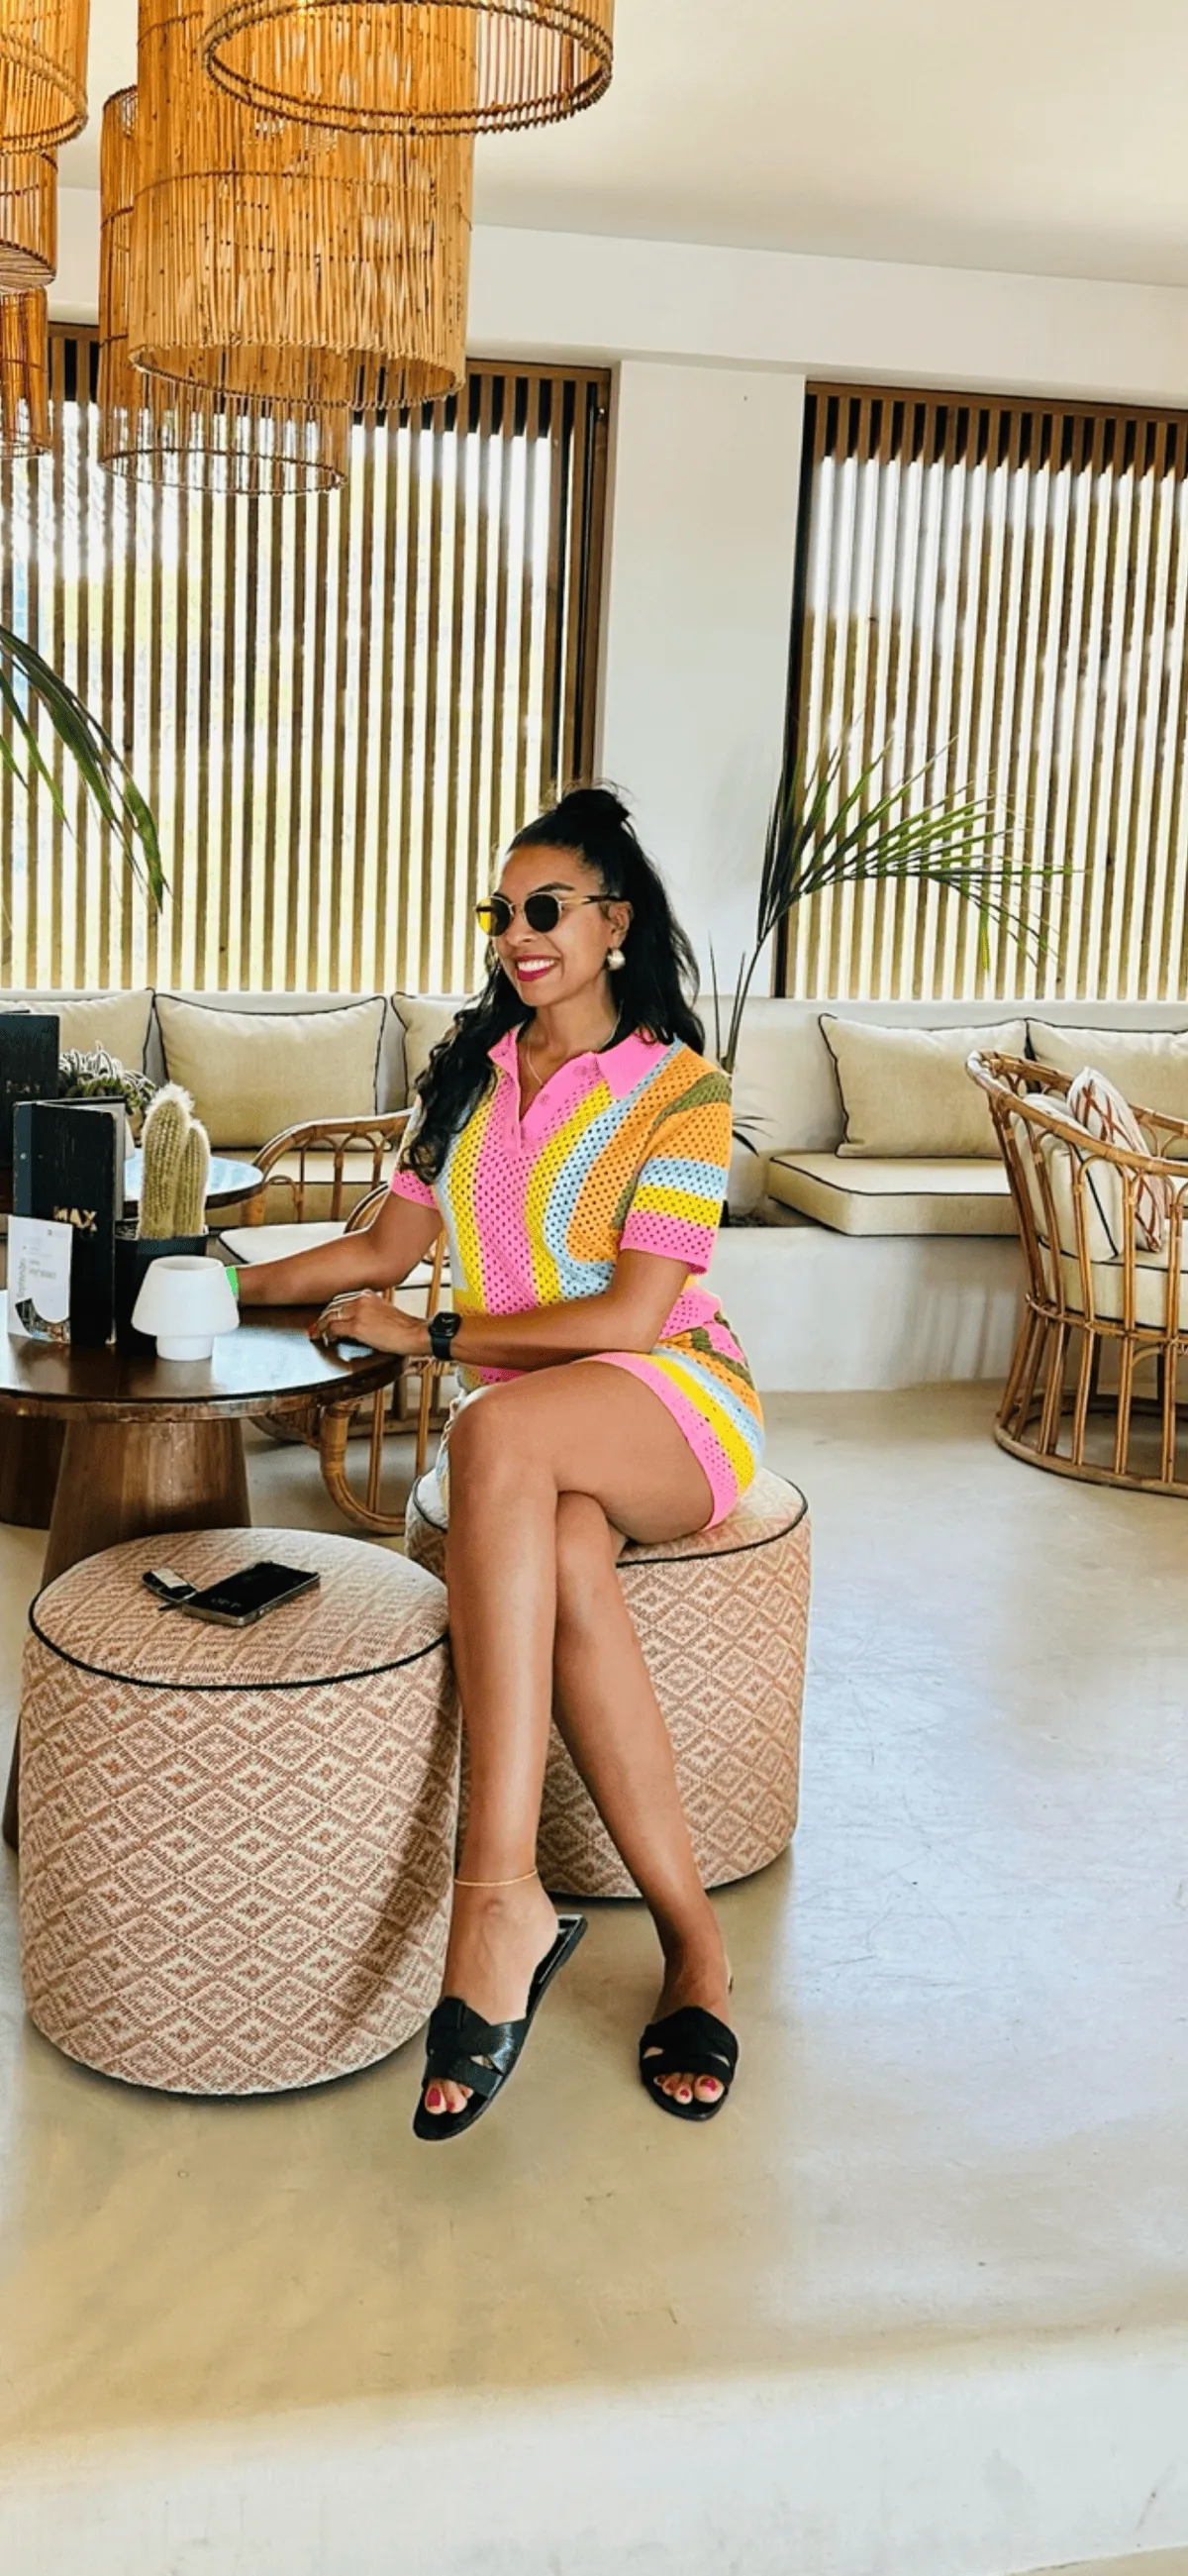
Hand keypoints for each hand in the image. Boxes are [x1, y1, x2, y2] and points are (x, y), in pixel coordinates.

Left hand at [309, 1292, 429, 1357]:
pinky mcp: (357, 1327)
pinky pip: (334, 1329)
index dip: (331, 1309)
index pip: (342, 1299)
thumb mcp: (385, 1312)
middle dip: (323, 1317)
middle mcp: (361, 1300)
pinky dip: (327, 1334)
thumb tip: (360, 1320)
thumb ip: (370, 1311)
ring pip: (330, 1316)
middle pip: (333, 1306)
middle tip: (316, 1326)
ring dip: (321, 1326)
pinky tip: (327, 1338)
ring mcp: (358, 1313)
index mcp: (368, 1295)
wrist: (414, 1334)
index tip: (326, 1315)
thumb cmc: (404, 1328)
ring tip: (317, 1333)